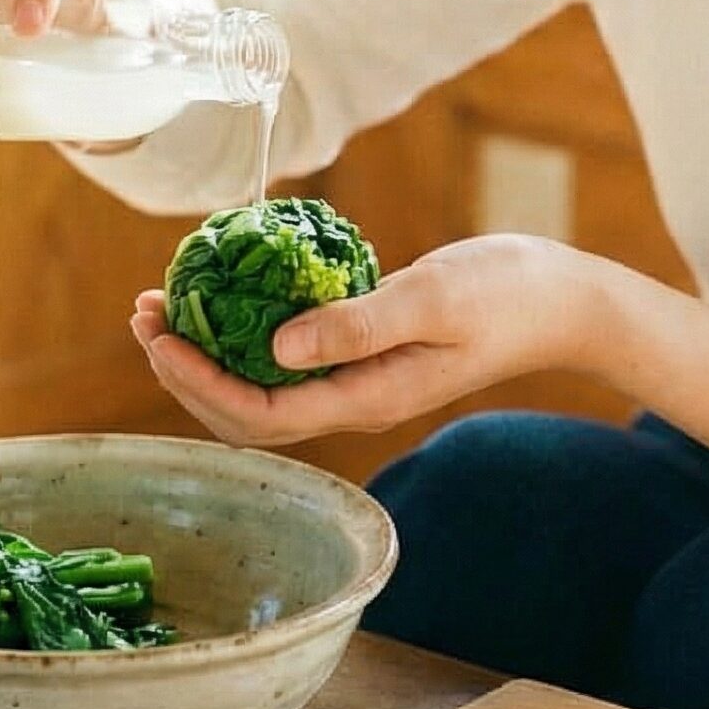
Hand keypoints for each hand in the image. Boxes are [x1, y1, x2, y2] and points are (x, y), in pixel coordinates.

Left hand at [129, 234, 622, 448]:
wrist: (562, 301)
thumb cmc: (507, 294)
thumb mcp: (433, 298)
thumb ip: (358, 325)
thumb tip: (276, 347)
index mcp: (367, 398)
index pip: (259, 413)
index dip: (198, 381)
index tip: (160, 334)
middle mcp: (355, 400)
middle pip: (247, 414)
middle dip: (186, 371)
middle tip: (145, 315)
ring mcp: (361, 381)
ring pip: (262, 390)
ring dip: (209, 356)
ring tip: (167, 308)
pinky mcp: (366, 354)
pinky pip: (289, 360)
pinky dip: (246, 337)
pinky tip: (231, 299)